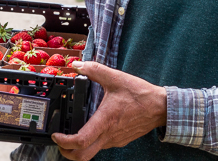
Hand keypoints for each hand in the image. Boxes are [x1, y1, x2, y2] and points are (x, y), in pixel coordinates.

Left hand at [52, 61, 166, 160]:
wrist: (160, 107)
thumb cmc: (140, 95)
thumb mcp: (116, 78)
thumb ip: (95, 70)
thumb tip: (78, 65)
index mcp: (105, 121)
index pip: (80, 142)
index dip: (64, 142)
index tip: (56, 134)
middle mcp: (108, 135)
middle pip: (82, 157)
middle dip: (67, 153)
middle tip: (60, 141)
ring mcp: (114, 140)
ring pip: (92, 153)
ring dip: (79, 147)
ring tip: (73, 133)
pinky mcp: (120, 140)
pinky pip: (102, 146)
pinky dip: (93, 141)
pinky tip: (93, 127)